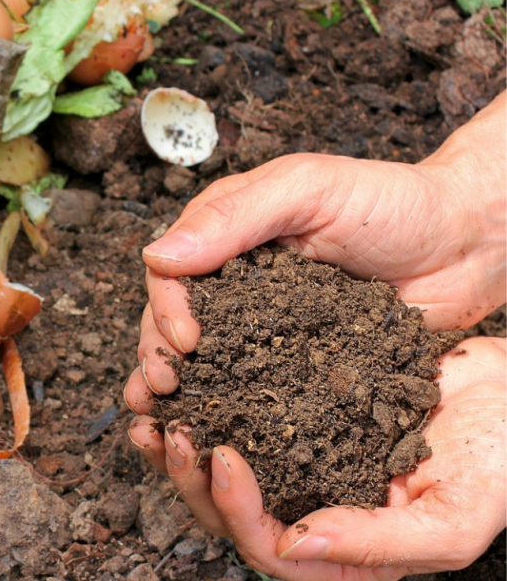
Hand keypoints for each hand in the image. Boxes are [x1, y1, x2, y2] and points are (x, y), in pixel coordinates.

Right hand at [125, 91, 504, 405]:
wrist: (465, 244)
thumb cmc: (391, 202)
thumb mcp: (308, 189)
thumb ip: (234, 217)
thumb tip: (158, 255)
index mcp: (228, 234)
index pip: (173, 272)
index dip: (166, 308)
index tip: (185, 340)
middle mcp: (238, 282)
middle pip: (176, 320)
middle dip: (159, 354)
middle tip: (164, 387)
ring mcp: (265, 324)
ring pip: (206, 358)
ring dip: (179, 389)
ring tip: (164, 421)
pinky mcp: (295, 360)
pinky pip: (254, 386)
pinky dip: (227, 409)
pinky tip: (211, 433)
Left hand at [129, 337, 505, 579]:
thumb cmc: (498, 462)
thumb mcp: (453, 519)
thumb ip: (378, 544)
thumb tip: (292, 544)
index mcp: (343, 549)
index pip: (269, 547)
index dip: (236, 509)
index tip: (221, 455)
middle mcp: (313, 507)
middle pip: (231, 511)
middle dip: (191, 476)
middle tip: (168, 430)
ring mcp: (302, 460)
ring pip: (224, 465)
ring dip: (183, 442)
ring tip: (153, 407)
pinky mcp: (298, 414)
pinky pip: (242, 413)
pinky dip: (210, 398)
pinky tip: (188, 375)